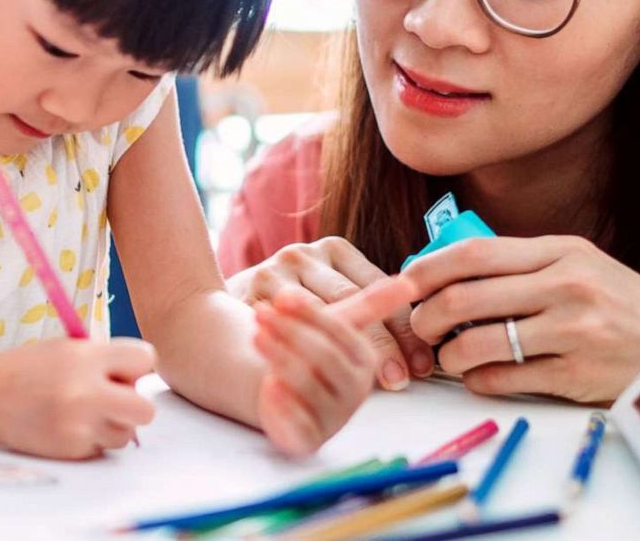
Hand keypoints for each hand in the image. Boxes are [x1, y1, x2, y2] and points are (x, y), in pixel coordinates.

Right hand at [0, 337, 156, 458]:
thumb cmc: (33, 368)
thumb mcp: (69, 349)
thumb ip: (107, 360)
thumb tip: (141, 382)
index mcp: (87, 357)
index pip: (146, 359)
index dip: (137, 366)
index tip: (122, 370)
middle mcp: (85, 392)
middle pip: (146, 410)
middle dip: (136, 405)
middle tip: (117, 400)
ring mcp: (77, 424)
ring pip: (126, 434)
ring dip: (113, 425)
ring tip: (86, 412)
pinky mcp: (70, 449)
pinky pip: (101, 448)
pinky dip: (91, 439)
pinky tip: (69, 425)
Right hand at [228, 237, 431, 389]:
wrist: (218, 311)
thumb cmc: (290, 310)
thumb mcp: (336, 300)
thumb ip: (374, 306)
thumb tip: (419, 316)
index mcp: (333, 249)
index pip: (376, 290)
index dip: (400, 330)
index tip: (421, 365)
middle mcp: (301, 255)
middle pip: (349, 302)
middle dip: (378, 345)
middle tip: (399, 380)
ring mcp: (271, 272)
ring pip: (313, 317)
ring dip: (336, 358)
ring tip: (362, 390)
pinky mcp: (247, 295)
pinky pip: (278, 329)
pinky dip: (295, 361)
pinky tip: (307, 385)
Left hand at [253, 277, 417, 456]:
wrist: (278, 386)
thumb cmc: (307, 347)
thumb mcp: (335, 320)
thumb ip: (366, 302)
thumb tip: (409, 283)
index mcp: (363, 359)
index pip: (343, 334)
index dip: (312, 314)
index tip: (283, 296)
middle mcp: (354, 390)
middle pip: (325, 357)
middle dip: (291, 332)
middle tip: (261, 312)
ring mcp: (333, 416)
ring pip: (309, 385)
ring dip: (279, 357)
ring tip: (256, 335)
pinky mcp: (308, 439)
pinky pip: (298, 424)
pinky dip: (283, 405)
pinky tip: (268, 387)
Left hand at [405, 235, 639, 401]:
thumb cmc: (618, 307)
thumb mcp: (578, 266)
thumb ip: (522, 265)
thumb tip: (449, 270)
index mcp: (560, 252)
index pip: (474, 253)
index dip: (426, 269)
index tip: (403, 283)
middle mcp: (565, 285)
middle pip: (465, 298)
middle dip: (425, 317)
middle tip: (418, 329)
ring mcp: (572, 330)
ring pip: (478, 343)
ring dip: (449, 356)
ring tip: (448, 358)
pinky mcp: (576, 373)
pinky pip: (504, 379)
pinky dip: (479, 381)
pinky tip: (481, 378)